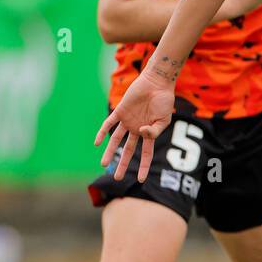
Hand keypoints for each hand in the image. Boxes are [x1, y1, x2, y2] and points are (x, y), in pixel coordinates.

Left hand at [94, 67, 175, 182]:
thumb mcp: (164, 119)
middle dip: (123, 163)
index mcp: (148, 132)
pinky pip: (109, 123)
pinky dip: (102, 133)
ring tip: (104, 164)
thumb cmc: (164, 100)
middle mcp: (136, 129)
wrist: (156, 82)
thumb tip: (141, 134)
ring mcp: (128, 121)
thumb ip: (154, 130)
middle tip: (117, 177)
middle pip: (128, 150)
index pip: (146, 153)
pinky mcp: (120, 111)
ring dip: (110, 151)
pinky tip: (96, 143)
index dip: (144, 166)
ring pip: (116, 139)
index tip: (142, 179)